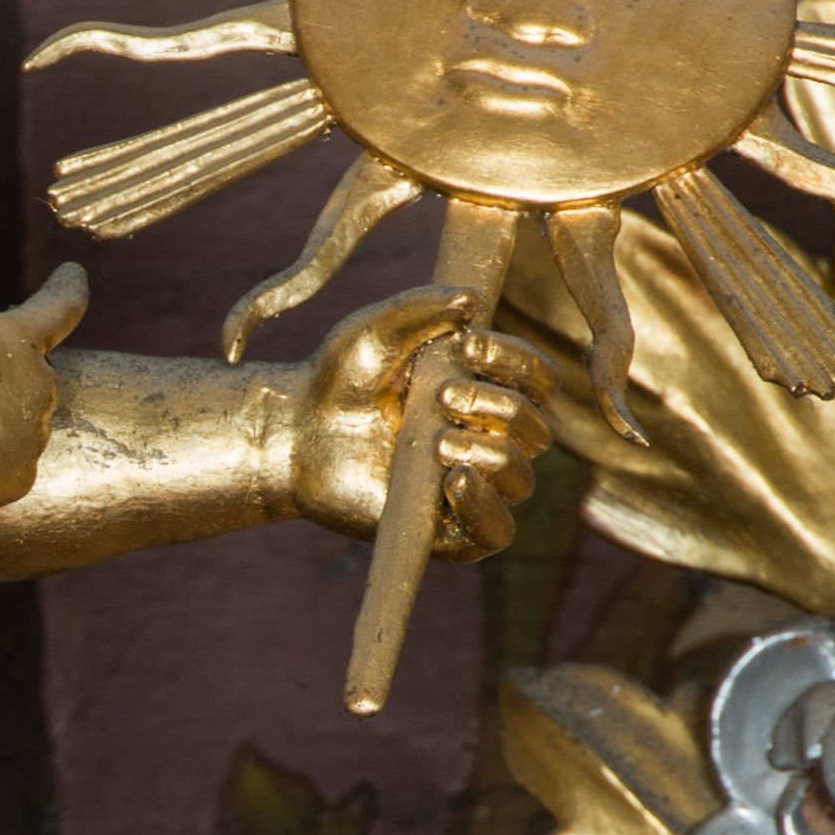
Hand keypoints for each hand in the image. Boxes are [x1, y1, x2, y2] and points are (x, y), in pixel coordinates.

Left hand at [290, 287, 549, 557]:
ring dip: (492, 455)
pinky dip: (486, 509)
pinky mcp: (449, 533)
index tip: (467, 345)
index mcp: (485, 390)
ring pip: (521, 479)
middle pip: (536, 431)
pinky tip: (454, 482)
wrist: (296, 434)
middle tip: (443, 397)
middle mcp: (486, 439)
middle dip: (499, 408)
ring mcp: (470, 486)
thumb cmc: (339, 379)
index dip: (517, 361)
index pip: (538, 380)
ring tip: (438, 443)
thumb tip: (471, 302)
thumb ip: (421, 307)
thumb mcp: (375, 331)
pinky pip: (496, 533)